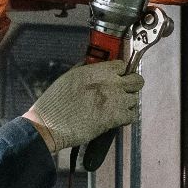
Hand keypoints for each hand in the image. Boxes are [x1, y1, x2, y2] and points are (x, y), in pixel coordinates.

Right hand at [22, 60, 143, 150]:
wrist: (50, 124)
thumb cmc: (55, 102)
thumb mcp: (69, 77)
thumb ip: (85, 68)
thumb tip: (92, 64)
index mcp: (98, 71)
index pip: (122, 64)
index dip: (120, 71)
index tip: (117, 76)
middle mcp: (110, 83)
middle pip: (137, 80)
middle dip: (132, 85)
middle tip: (123, 91)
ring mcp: (115, 100)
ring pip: (135, 99)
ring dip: (127, 103)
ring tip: (116, 107)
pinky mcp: (116, 118)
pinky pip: (132, 115)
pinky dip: (126, 117)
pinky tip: (117, 118)